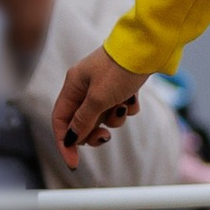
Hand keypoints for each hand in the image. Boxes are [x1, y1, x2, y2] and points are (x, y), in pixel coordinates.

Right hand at [52, 43, 145, 163]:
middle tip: (105, 136)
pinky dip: (128, 106)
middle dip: (94, 131)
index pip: (60, 120)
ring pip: (104, 115)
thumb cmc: (120, 69)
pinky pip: (121, 106)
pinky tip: (134, 97)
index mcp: (73, 85)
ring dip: (114, 118)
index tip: (74, 163)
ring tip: (123, 106)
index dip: (64, 143)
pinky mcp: (123, 85)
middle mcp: (86, 85)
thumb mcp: (98, 98)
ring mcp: (105, 85)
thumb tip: (71, 139)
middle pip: (82, 121)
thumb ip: (83, 120)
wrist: (149, 47)